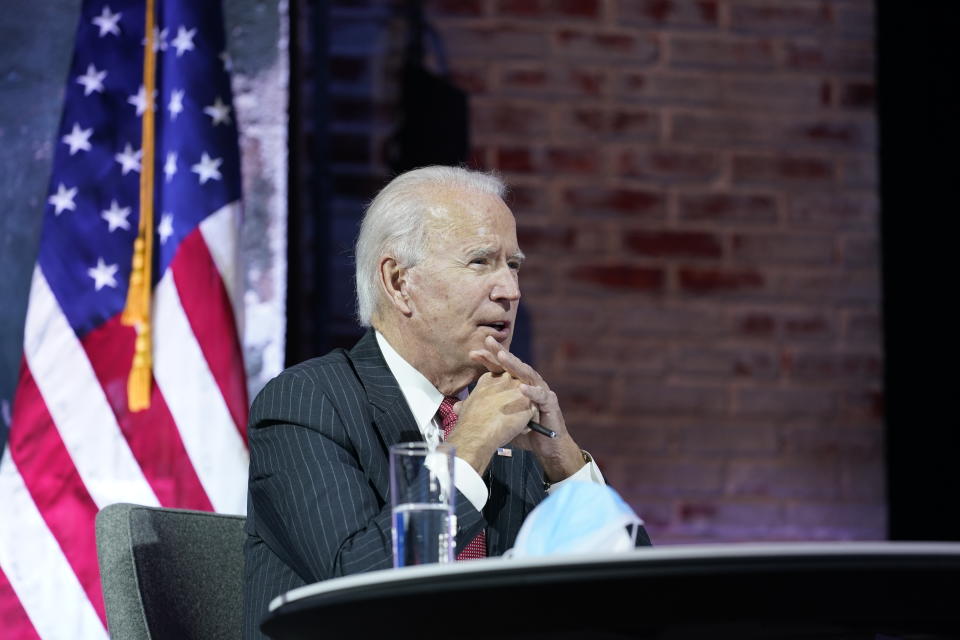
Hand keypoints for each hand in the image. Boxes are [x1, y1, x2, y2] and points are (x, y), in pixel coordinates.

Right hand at [445, 371, 535, 474]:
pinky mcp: (527, 402)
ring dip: (520, 413)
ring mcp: (518, 389)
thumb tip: (459, 407)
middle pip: (516, 388)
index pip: (502, 382)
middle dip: (514, 402)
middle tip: (506, 418)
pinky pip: (531, 413)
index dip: (502, 396)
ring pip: (525, 400)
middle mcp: (505, 379)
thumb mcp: (466, 406)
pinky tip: (517, 430)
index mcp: (490, 378)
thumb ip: (469, 403)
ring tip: (510, 425)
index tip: (497, 408)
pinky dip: (525, 424)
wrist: (476, 434)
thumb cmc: (469, 423)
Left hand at [469, 336, 586, 481]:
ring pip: (527, 373)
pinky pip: (541, 395)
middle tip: (488, 341)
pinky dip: (531, 391)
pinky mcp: (550, 403)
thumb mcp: (498, 419)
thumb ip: (481, 410)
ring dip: (514, 365)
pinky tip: (522, 387)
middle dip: (500, 353)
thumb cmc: (523, 430)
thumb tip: (457, 406)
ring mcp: (540, 390)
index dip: (487, 359)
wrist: (545, 445)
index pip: (500, 368)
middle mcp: (528, 383)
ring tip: (503, 357)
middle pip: (513, 365)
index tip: (472, 353)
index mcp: (515, 384)